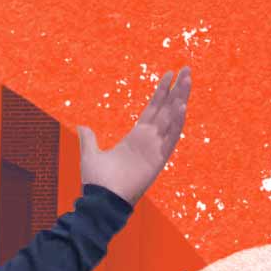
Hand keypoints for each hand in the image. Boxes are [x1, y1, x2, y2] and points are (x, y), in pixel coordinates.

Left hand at [76, 68, 191, 205]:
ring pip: (172, 118)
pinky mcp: (157, 159)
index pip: (153, 109)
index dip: (161, 92)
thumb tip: (82, 126)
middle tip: (187, 69)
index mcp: (136, 138)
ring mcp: (155, 148)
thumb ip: (89, 139)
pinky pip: (171, 138)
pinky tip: (182, 105)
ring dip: (181, 99)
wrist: (101, 201)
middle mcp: (149, 140)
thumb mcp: (91, 154)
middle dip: (177, 89)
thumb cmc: (97, 182)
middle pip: (167, 109)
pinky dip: (177, 122)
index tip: (169, 74)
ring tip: (188, 79)